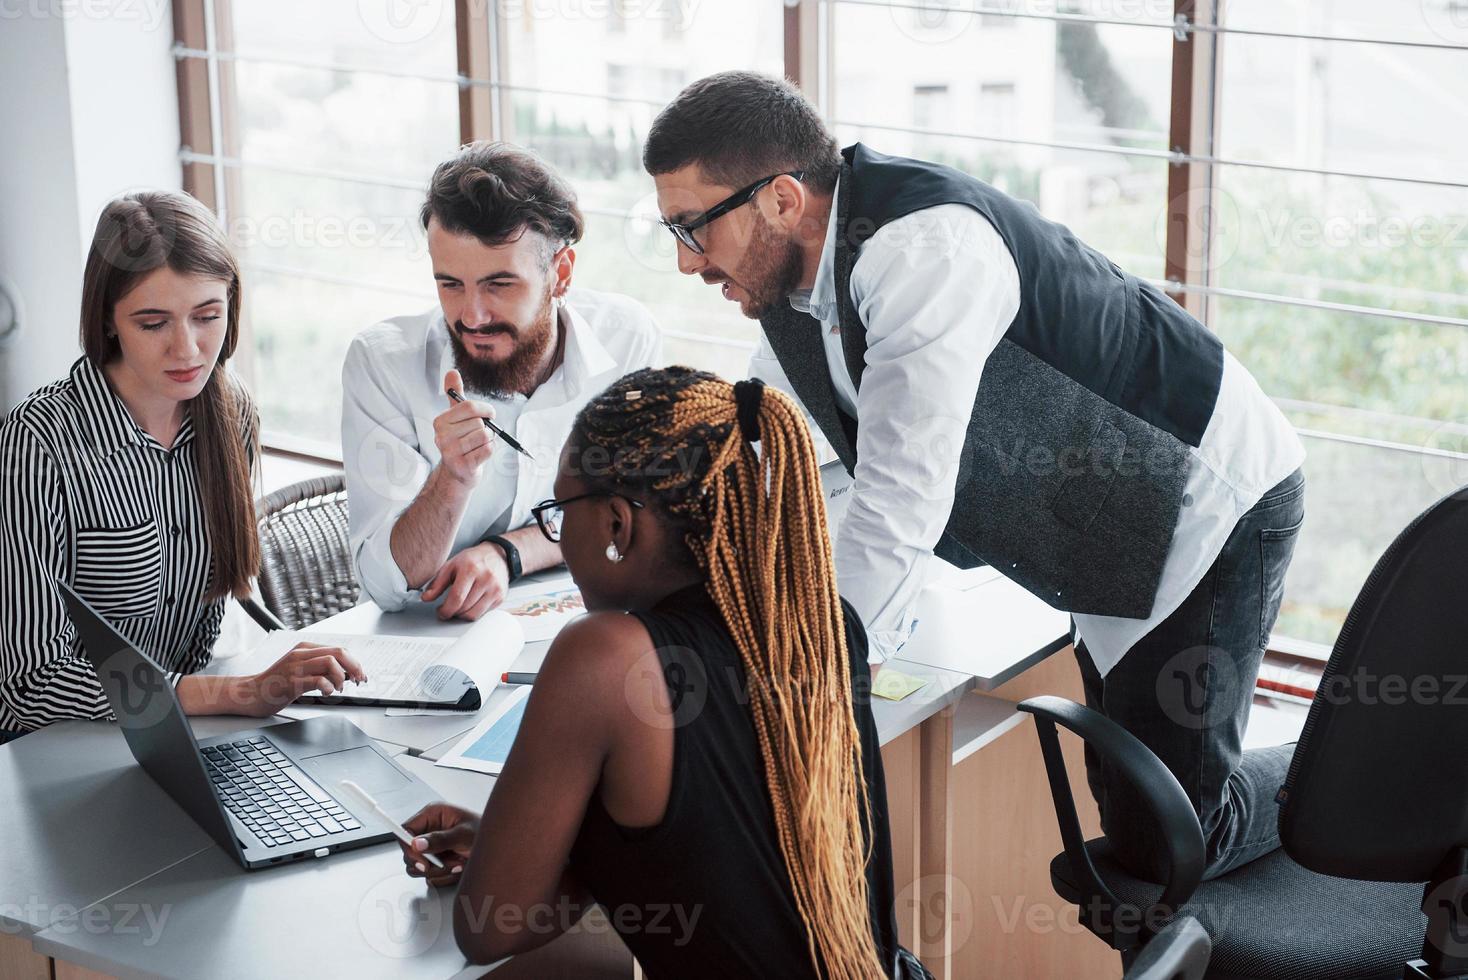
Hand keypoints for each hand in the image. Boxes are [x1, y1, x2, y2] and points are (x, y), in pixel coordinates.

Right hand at [234, 642, 366, 716]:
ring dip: (341, 677)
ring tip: (337, 688)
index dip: (354, 662)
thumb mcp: (299, 668)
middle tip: (358, 680)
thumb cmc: (275, 683)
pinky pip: (317, 680)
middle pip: (338, 652)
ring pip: (330, 663)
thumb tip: (346, 673)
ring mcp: (295, 667)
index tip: (360, 675)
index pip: (339, 649)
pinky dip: (328, 687)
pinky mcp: (291, 682)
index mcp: (304, 649)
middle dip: (354, 667)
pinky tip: (326, 693)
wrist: (249, 693)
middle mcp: (301, 654)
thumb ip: (319, 667)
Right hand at [400, 802, 478, 886]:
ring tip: (458, 863)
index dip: (409, 847)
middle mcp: (428, 830)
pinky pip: (429, 875)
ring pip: (417, 867)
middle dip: (428, 864)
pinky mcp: (435, 860)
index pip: (405, 831)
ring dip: (438, 871)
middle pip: (409, 853)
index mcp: (432, 815)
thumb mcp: (464, 833)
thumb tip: (417, 844)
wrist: (498, 846)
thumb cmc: (485, 830)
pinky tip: (458, 867)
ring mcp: (431, 847)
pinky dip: (444, 876)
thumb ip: (440, 839)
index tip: (423, 862)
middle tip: (447, 864)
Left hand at [421, 541, 508, 620]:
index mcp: (471, 569)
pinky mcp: (500, 597)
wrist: (496, 555)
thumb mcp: (451, 566)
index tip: (440, 611)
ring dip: (462, 615)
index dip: (445, 609)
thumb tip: (425, 598)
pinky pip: (483, 614)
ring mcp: (495, 589)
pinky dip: (473, 612)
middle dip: (452, 612)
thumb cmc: (472, 560)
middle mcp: (486, 579)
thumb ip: (437, 583)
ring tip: (457, 607)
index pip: (457, 597)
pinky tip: (470, 604)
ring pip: (473, 614)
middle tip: (447, 608)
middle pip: (464, 608)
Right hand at [434, 369, 496, 485]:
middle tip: (479, 436)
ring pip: (485, 436)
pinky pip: (488, 450)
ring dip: (488, 440)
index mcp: (440, 422)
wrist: (458, 473)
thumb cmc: (460, 440)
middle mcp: (441, 437)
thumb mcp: (455, 417)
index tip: (490, 414)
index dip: (486, 409)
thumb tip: (452, 371)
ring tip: (478, 446)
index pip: (469, 407)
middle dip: (486, 428)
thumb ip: (454, 395)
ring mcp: (451, 453)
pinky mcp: (463, 466)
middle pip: (479, 423)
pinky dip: (489, 451)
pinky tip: (479, 455)